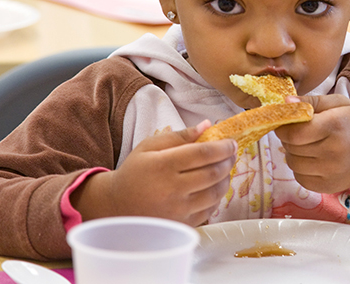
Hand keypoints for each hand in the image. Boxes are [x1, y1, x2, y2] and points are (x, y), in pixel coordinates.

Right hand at [71, 120, 236, 226]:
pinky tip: (215, 187)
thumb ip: (178, 135)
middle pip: (213, 173)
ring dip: (226, 178)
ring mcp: (178, 210)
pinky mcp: (182, 224)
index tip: (231, 142)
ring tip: (226, 168)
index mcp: (163, 165)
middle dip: (228, 161)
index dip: (222, 147)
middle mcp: (172, 189)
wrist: (118, 205)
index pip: (203, 153)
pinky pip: (209, 210)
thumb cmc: (135, 171)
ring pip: (215, 193)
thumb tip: (206, 125)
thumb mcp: (149, 146)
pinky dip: (217, 197)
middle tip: (232, 153)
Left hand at [274, 95, 349, 193]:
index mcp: (334, 125)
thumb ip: (311, 100)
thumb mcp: (338, 103)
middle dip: (288, 138)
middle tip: (297, 132)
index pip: (295, 132)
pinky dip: (300, 168)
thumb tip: (286, 102)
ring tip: (305, 145)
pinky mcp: (327, 187)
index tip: (285, 123)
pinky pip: (299, 178)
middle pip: (291, 147)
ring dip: (292, 153)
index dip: (283, 127)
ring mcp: (330, 172)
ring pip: (292, 163)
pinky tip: (310, 159)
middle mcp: (333, 151)